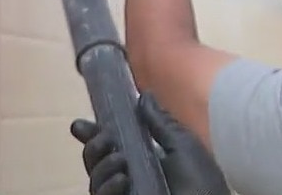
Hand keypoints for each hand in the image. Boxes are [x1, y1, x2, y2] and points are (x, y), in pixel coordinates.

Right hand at [69, 92, 230, 194]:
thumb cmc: (201, 181)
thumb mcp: (181, 145)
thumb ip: (159, 122)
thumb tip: (144, 96)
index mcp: (142, 158)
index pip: (109, 145)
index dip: (91, 134)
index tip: (80, 125)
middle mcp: (128, 176)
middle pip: (95, 160)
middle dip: (93, 146)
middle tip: (105, 139)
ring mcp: (123, 194)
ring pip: (95, 179)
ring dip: (102, 166)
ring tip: (121, 163)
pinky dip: (107, 188)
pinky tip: (121, 180)